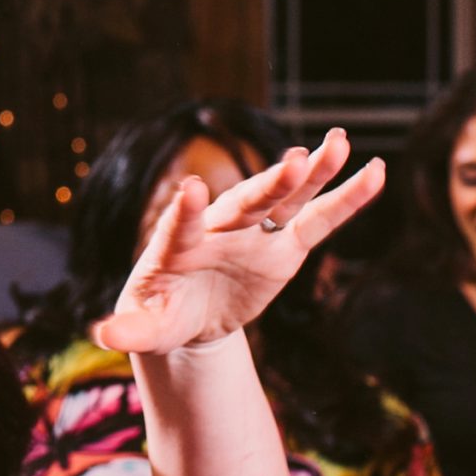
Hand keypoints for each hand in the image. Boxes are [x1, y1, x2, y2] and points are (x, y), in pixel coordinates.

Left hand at [91, 130, 383, 355]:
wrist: (188, 312)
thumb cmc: (159, 314)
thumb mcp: (143, 326)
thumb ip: (128, 328)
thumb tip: (100, 333)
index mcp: (176, 244)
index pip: (179, 223)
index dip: (185, 210)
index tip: (193, 190)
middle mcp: (218, 226)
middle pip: (245, 202)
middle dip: (268, 184)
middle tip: (292, 160)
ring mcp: (254, 232)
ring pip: (285, 198)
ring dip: (312, 173)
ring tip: (338, 142)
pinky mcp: (284, 246)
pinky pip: (317, 219)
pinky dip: (344, 198)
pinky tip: (375, 171)